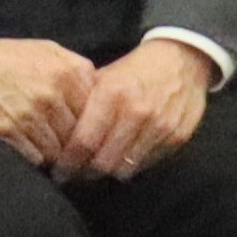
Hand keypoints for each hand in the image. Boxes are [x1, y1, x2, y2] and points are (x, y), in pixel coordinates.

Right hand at [0, 35, 102, 168]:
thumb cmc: (9, 57)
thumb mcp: (49, 50)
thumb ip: (79, 69)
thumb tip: (101, 96)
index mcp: (68, 73)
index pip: (96, 115)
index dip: (90, 128)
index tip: (84, 135)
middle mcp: (51, 94)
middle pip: (78, 136)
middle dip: (72, 145)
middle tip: (67, 148)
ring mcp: (29, 113)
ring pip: (58, 151)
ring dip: (54, 154)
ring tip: (47, 148)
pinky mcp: (7, 130)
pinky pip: (35, 157)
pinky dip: (35, 156)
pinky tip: (29, 147)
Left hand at [58, 38, 215, 180]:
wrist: (182, 61)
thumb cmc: (134, 70)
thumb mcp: (103, 76)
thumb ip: (82, 104)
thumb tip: (55, 133)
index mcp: (112, 93)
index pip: (84, 140)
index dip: (68, 162)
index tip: (57, 171)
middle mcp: (137, 112)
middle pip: (104, 161)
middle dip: (84, 173)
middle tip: (73, 175)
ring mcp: (160, 127)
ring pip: (125, 168)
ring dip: (106, 174)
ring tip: (93, 171)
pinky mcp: (177, 138)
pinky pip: (146, 165)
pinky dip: (129, 167)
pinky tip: (119, 161)